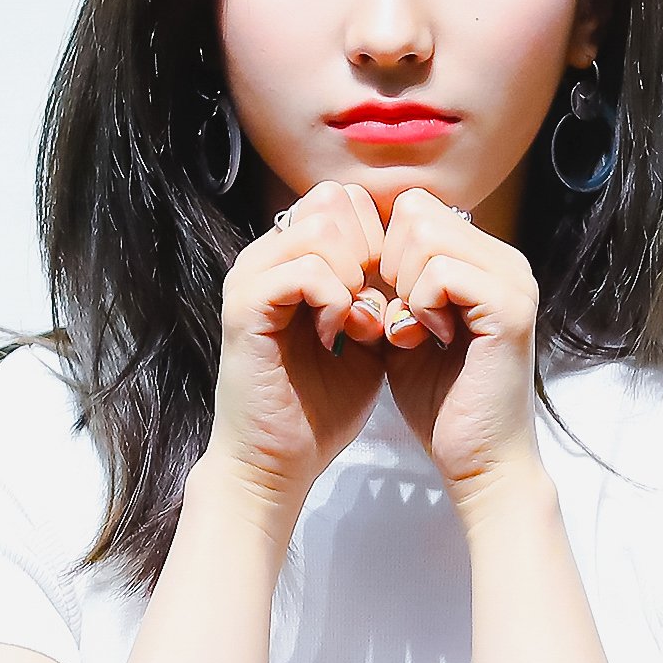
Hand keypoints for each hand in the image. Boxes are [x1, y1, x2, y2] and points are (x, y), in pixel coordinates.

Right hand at [202, 180, 394, 511]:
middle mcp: (264, 258)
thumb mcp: (367, 334)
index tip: (393, 292)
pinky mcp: (245, 309)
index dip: (382, 237)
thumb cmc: (321, 406)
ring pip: (320, 226)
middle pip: (333, 199)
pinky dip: (336, 300)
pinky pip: (305, 270)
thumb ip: (382, 289)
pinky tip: (337, 335)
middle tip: (377, 305)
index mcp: (289, 259)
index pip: (343, 198)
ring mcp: (250, 279)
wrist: (278, 464)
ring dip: (355, 275)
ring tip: (357, 323)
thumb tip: (417, 250)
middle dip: (372, 249)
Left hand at [375, 187, 544, 510]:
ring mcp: (513, 281)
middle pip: (416, 210)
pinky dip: (418, 306)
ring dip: (402, 286)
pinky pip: (440, 272)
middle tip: (399, 317)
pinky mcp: (510, 309)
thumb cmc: (440, 401)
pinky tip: (427, 339)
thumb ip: (389, 282)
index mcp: (485, 260)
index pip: (414, 207)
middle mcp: (506, 261)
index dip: (382, 250)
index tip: (386, 304)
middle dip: (387, 264)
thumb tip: (357, 237)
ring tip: (415, 331)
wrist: (478, 462)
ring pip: (424, 233)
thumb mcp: (404, 325)